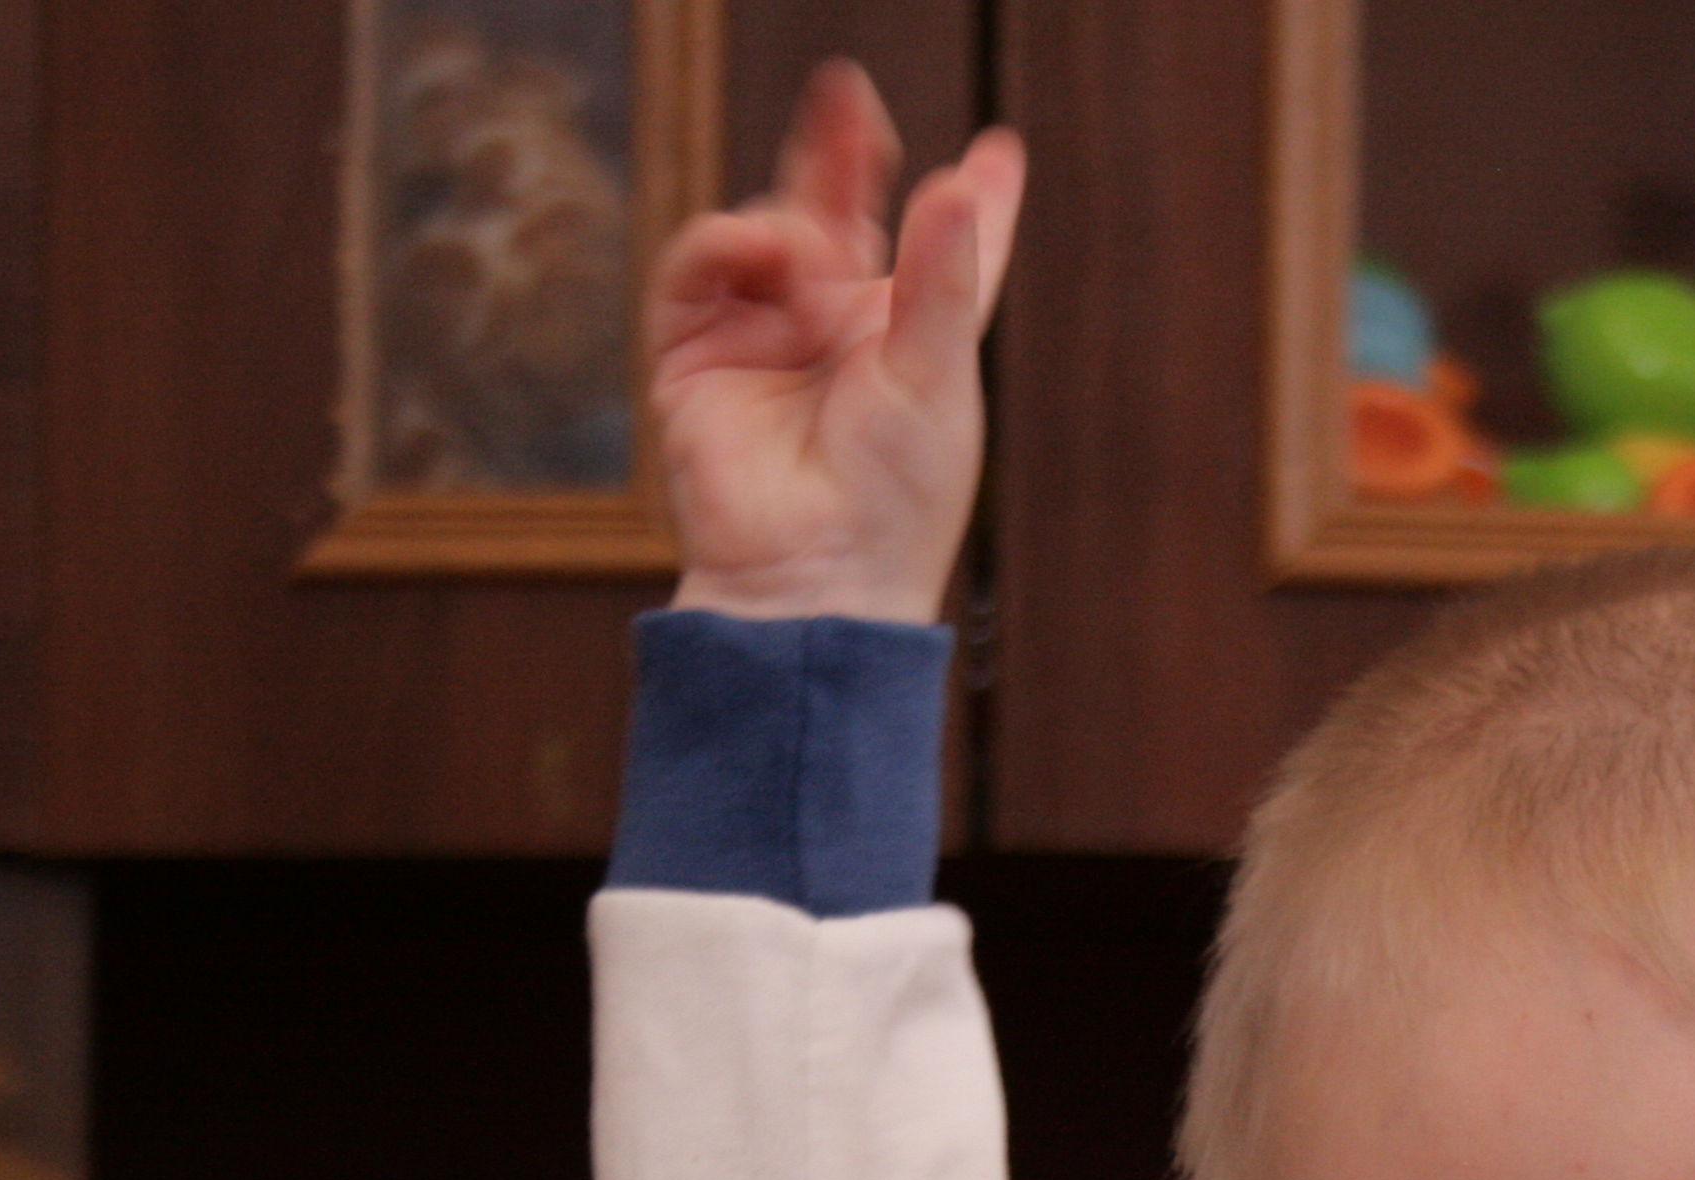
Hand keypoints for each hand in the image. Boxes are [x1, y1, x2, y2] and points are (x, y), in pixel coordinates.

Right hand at [647, 62, 1024, 626]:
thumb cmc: (895, 498)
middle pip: (839, 216)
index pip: (941, 255)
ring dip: (783, 219)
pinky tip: (753, 249)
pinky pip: (700, 266)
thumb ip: (942, 274)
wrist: (813, 574)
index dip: (968, 204)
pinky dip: (724, 242)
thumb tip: (961, 177)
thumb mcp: (935, 374)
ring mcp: (764, 336)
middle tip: (847, 90)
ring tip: (801, 253)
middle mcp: (835, 331)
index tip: (997, 150)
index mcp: (906, 340)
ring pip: (768, 230)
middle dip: (843, 154)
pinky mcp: (697, 352)